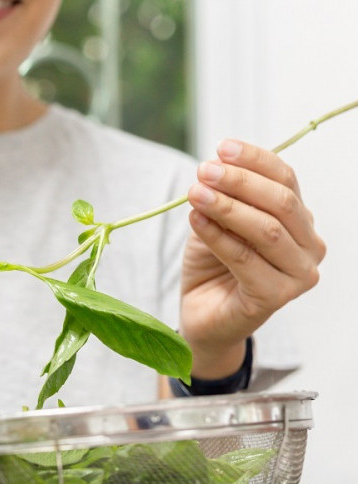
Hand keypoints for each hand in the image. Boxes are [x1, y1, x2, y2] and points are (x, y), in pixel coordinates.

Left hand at [180, 139, 325, 378]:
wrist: (202, 314)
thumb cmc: (213, 263)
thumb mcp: (217, 221)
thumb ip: (224, 197)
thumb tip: (216, 165)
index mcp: (300, 220)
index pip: (286, 180)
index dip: (255, 160)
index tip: (221, 147)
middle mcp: (309, 246)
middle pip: (281, 202)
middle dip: (240, 182)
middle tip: (204, 170)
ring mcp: (298, 275)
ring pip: (266, 230)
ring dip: (227, 207)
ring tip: (195, 193)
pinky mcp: (276, 298)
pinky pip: (244, 259)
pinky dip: (217, 236)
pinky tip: (195, 220)